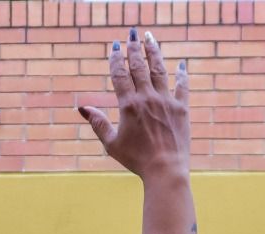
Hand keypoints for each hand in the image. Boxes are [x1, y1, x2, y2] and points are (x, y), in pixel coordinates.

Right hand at [78, 30, 190, 183]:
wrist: (165, 169)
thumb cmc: (136, 160)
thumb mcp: (112, 143)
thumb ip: (98, 123)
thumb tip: (83, 108)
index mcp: (128, 105)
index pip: (120, 74)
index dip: (116, 58)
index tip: (115, 46)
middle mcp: (147, 98)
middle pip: (139, 66)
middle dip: (134, 47)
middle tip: (132, 33)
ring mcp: (166, 101)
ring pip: (159, 70)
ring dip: (154, 51)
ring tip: (150, 38)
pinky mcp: (182, 108)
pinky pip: (182, 86)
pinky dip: (181, 75)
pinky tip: (181, 65)